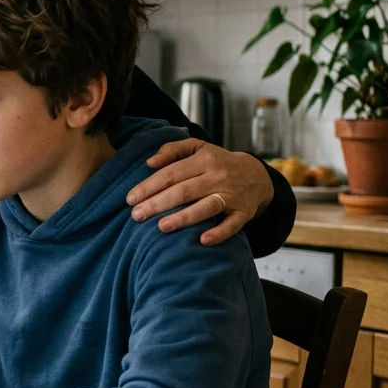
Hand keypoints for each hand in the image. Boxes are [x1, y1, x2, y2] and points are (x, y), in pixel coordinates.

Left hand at [125, 138, 274, 245]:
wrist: (257, 175)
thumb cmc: (217, 162)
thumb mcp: (198, 147)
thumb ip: (173, 149)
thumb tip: (149, 162)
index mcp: (204, 160)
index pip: (171, 174)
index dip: (149, 186)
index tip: (130, 199)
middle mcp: (218, 177)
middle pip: (184, 191)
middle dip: (158, 204)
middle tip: (136, 215)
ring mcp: (232, 196)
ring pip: (206, 208)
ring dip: (183, 218)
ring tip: (161, 227)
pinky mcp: (244, 213)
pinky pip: (232, 225)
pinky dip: (219, 233)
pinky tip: (202, 240)